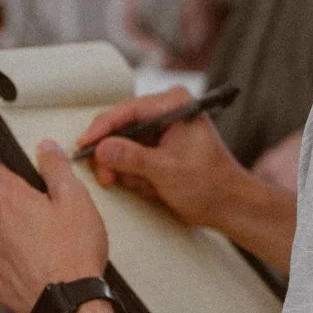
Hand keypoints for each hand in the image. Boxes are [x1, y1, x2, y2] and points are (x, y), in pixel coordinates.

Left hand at [0, 142, 109, 312]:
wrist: (69, 304)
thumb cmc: (74, 251)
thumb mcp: (76, 199)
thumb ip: (56, 168)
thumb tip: (45, 148)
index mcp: (8, 199)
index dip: (4, 165)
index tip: (16, 170)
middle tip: (15, 195)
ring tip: (22, 229)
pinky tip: (21, 259)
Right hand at [78, 87, 248, 228]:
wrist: (228, 206)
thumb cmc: (210, 184)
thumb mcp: (167, 170)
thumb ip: (132, 158)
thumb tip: (100, 149)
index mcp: (174, 105)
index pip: (127, 111)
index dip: (102, 129)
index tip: (84, 145)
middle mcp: (164, 113)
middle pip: (119, 129)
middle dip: (113, 157)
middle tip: (108, 178)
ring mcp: (159, 132)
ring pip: (120, 147)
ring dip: (125, 171)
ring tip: (145, 186)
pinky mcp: (154, 149)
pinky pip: (128, 160)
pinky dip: (133, 177)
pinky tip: (151, 187)